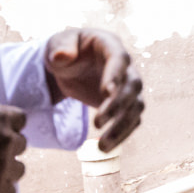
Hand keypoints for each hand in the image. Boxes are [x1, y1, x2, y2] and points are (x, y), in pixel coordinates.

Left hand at [45, 28, 143, 151]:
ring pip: (136, 106)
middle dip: (118, 105)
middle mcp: (126, 66)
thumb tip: (62, 56)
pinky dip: (122, 134)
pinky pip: (131, 120)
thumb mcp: (57, 44)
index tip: (106, 92)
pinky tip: (105, 148)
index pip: (120, 58)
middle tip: (97, 122)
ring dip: (122, 126)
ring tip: (102, 146)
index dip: (116, 75)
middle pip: (132, 85)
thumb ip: (59, 49)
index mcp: (110, 45)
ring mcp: (127, 86)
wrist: (70, 65)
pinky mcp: (125, 104)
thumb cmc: (65, 50)